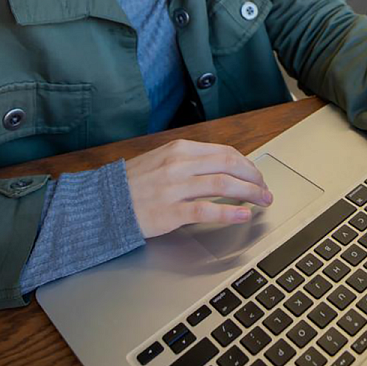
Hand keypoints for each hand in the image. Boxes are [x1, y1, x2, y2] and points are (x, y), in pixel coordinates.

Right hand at [124, 139, 272, 238]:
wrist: (101, 204)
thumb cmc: (131, 185)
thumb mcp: (160, 161)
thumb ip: (188, 161)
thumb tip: (219, 167)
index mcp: (178, 149)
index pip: (223, 152)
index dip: (246, 164)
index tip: (255, 174)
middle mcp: (179, 165)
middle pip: (229, 164)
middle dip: (253, 177)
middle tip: (265, 188)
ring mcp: (175, 188)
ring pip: (223, 184)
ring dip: (249, 193)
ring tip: (262, 200)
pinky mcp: (170, 212)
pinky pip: (207, 209)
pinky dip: (229, 212)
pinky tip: (243, 216)